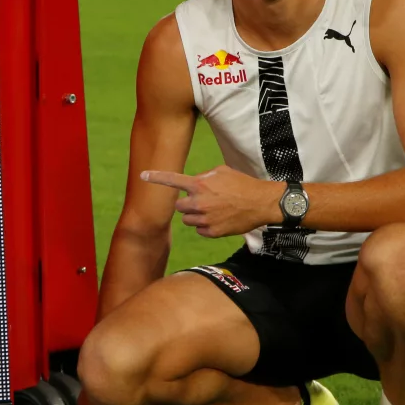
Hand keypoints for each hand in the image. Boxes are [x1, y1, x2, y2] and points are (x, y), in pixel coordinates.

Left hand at [141, 165, 281, 237]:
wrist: (261, 203)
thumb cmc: (243, 184)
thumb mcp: (221, 172)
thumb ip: (203, 177)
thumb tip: (194, 184)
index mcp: (199, 185)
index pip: (172, 180)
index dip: (156, 177)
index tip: (143, 175)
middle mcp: (199, 202)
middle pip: (179, 207)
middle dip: (186, 204)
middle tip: (202, 201)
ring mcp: (205, 219)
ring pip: (188, 220)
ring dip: (195, 215)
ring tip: (213, 210)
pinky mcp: (212, 232)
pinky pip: (199, 230)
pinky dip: (205, 226)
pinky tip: (219, 219)